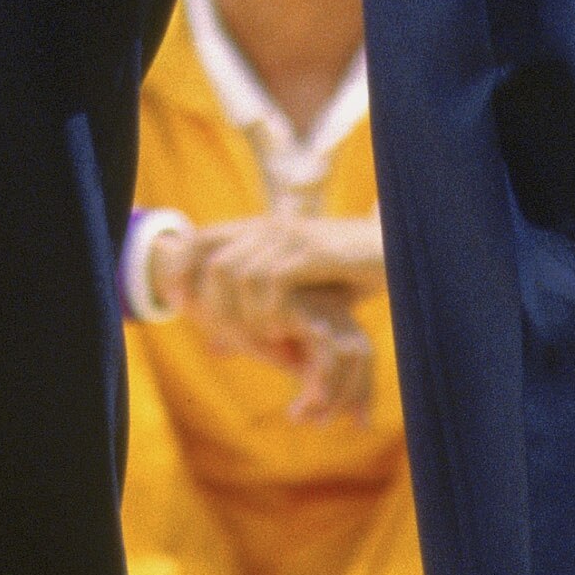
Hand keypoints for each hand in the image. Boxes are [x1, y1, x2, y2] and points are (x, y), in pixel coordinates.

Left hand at [157, 210, 385, 349]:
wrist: (397, 253)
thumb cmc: (345, 278)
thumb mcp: (294, 298)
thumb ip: (252, 317)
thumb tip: (214, 347)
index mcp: (259, 231)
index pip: (198, 241)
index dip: (178, 270)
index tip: (178, 305)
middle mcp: (269, 227)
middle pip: (213, 265)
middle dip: (213, 308)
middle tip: (231, 342)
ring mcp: (290, 236)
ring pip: (237, 275)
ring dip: (245, 316)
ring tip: (263, 342)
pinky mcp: (312, 251)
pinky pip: (272, 281)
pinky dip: (269, 312)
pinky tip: (283, 330)